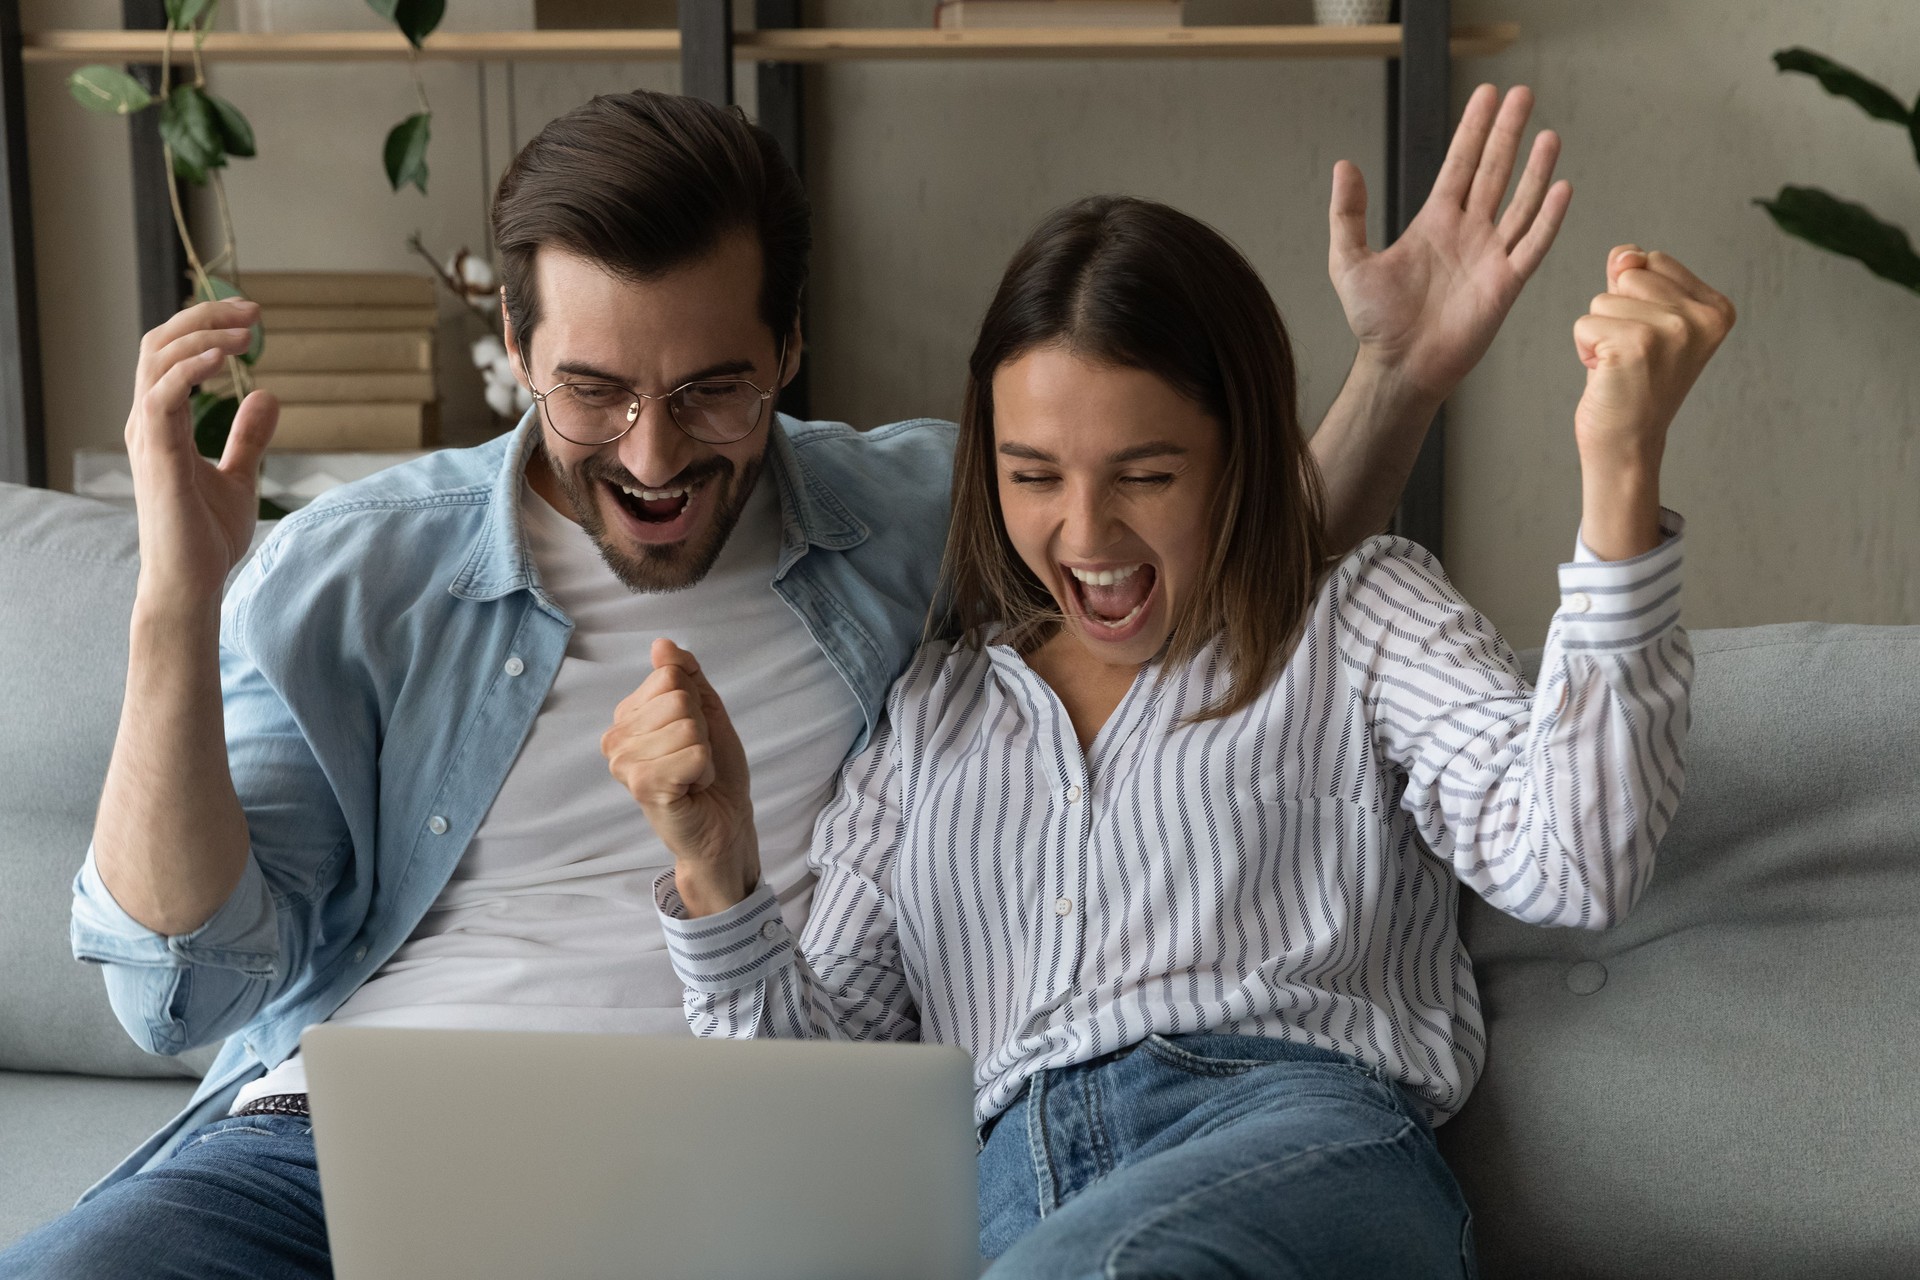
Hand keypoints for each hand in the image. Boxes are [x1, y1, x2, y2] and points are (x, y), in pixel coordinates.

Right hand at [125, 299, 278, 607]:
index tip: (251, 318)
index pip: (172, 354)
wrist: (192, 581)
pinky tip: (224, 357)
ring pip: (156, 359)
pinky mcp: (156, 454)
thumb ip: (248, 437)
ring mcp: (146, 436)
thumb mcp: (239, 475)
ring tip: (247, 330)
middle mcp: (147, 421)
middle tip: (254, 311)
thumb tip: (266, 394)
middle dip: (204, 318)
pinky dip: (189, 368)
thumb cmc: (206, 536)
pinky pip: (160, 395)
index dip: (206, 327)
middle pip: (159, 344)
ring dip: (202, 335)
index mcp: (162, 422)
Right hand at [602, 639, 758, 916]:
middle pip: (678, 699)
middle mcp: (616, 738)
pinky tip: (692, 788)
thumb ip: (685, 676)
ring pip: (687, 725)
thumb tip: (661, 645)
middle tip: (695, 758)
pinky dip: (704, 770)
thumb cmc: (713, 772)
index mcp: (627, 716)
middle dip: (700, 728)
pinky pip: (692, 753)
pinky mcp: (642, 785)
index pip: (670, 676)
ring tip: (693, 775)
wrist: (724, 824)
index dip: (696, 704)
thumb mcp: (706, 712)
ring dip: (703, 752)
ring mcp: (624, 763)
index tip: (694, 736)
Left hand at [1329, 84, 1572, 404]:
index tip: (1488, 94)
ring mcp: (1489, 256)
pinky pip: (1532, 245)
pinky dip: (1547, 218)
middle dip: (1507, 132)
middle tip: (1522, 93)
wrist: (1398, 367)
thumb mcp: (1349, 262)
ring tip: (1547, 133)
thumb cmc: (1375, 322)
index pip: (1460, 164)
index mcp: (1435, 223)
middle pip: (1493, 171)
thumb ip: (1348, 215)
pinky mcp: (1505, 285)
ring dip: (1535, 169)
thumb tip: (1344, 165)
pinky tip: (1561, 187)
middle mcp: (1467, 233)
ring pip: (1520, 202)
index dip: (1474, 129)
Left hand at [1572, 245, 1735, 558]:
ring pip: (1602, 298)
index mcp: (1716, 308)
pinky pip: (1584, 323)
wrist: (1628, 444)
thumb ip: (1636, 279)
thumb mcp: (1644, 320)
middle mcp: (1701, 317)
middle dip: (1615, 312)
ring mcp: (1672, 330)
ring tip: (1620, 366)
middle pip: (1628, 275)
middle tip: (1631, 356)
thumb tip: (1624, 253)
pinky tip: (1607, 375)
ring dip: (1599, 333)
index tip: (1649, 340)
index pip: (1652, 260)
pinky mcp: (1635, 345)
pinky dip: (1584, 349)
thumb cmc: (1633, 382)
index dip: (1634, 298)